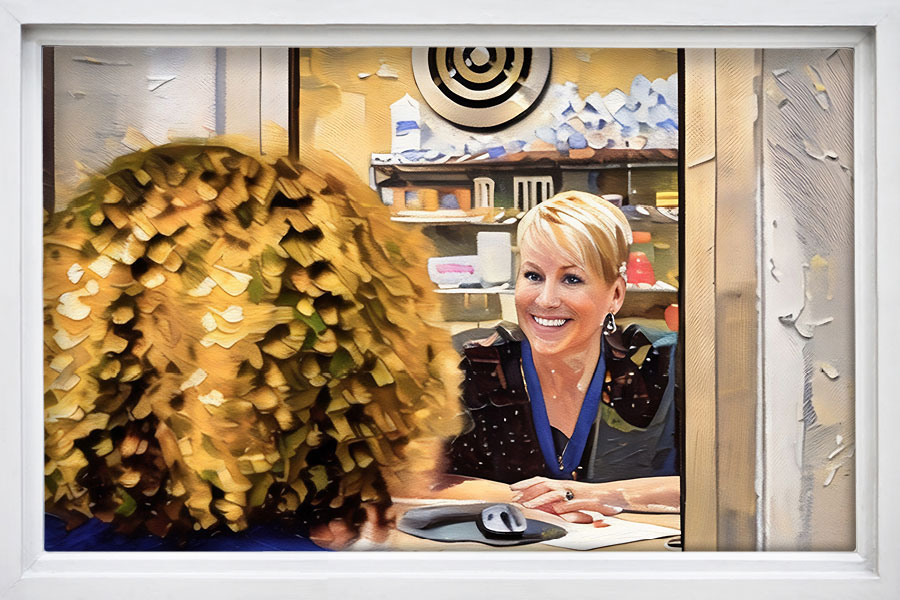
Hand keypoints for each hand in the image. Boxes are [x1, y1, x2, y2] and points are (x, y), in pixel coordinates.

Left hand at [509, 476, 625, 522]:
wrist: (614, 496)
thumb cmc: (595, 498)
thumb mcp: (574, 499)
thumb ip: (562, 502)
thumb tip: (552, 508)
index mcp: (563, 484)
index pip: (541, 481)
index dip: (526, 483)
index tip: (513, 488)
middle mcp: (567, 485)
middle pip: (543, 483)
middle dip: (527, 488)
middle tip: (514, 494)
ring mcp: (575, 492)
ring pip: (554, 492)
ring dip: (539, 498)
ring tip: (527, 504)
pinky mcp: (585, 500)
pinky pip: (571, 503)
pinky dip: (562, 507)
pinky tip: (553, 511)